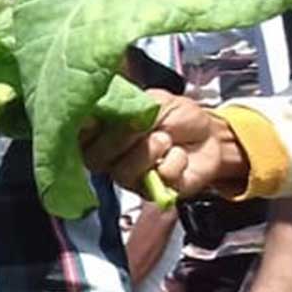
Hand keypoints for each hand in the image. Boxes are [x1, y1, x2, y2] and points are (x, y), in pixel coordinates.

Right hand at [82, 90, 246, 197]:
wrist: (212, 137)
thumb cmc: (179, 116)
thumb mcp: (155, 100)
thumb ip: (131, 105)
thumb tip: (110, 106)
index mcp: (104, 132)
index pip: (79, 136)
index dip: (84, 130)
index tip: (97, 120)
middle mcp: (111, 158)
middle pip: (95, 158)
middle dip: (118, 140)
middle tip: (142, 126)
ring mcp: (130, 177)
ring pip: (122, 173)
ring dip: (146, 153)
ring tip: (165, 140)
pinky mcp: (153, 191)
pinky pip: (155, 182)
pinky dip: (172, 164)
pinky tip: (178, 155)